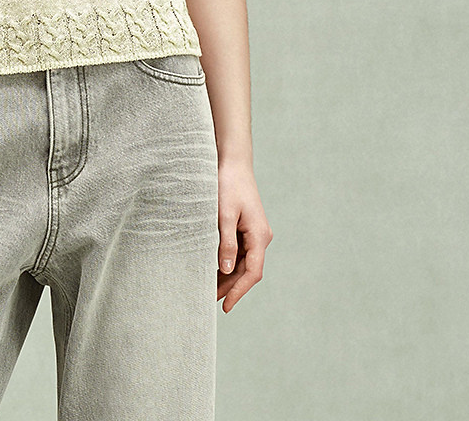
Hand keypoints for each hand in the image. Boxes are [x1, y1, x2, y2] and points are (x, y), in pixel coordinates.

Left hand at [216, 161, 271, 311]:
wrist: (232, 161)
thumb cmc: (228, 184)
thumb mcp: (224, 214)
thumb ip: (226, 243)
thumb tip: (227, 270)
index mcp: (259, 235)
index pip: (253, 272)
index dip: (239, 291)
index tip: (225, 306)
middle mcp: (260, 237)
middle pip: (248, 270)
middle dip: (231, 287)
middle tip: (209, 300)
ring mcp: (254, 233)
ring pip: (243, 262)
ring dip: (228, 276)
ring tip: (208, 289)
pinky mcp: (246, 228)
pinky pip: (239, 251)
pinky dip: (227, 262)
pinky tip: (212, 268)